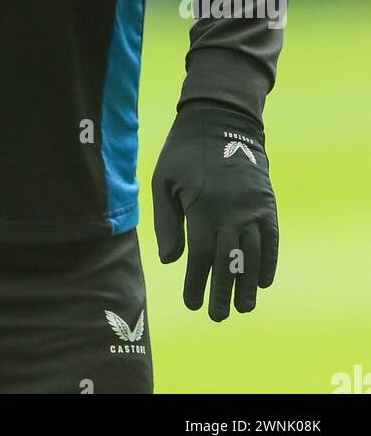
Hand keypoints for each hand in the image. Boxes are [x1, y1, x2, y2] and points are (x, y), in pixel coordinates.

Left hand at [151, 103, 277, 320]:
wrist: (221, 119)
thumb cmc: (184, 151)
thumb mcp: (164, 180)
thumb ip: (166, 222)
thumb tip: (171, 261)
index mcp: (203, 208)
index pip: (201, 257)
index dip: (197, 283)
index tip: (192, 303)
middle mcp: (232, 212)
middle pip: (229, 262)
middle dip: (223, 292)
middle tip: (219, 316)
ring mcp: (253, 208)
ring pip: (253, 255)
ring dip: (248, 284)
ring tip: (244, 306)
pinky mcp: (267, 202)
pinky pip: (272, 239)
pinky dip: (269, 261)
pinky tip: (263, 280)